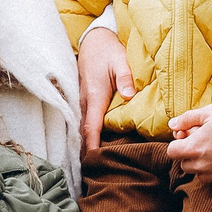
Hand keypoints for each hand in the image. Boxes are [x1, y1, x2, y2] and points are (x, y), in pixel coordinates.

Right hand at [77, 25, 136, 155]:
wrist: (94, 40)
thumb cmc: (108, 50)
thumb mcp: (120, 61)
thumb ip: (126, 78)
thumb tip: (129, 96)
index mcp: (95, 96)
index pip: (91, 127)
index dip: (92, 145)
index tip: (93, 161)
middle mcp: (85, 101)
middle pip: (85, 132)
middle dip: (88, 151)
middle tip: (96, 170)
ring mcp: (83, 100)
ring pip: (84, 127)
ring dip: (88, 143)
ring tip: (94, 162)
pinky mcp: (85, 99)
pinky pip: (86, 120)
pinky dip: (88, 133)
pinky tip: (95, 143)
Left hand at [167, 103, 211, 182]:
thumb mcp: (210, 112)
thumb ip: (187, 119)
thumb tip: (172, 125)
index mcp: (193, 147)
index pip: (172, 151)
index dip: (178, 143)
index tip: (189, 136)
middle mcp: (201, 164)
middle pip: (184, 164)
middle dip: (189, 154)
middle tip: (204, 142)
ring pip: (198, 174)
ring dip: (201, 164)